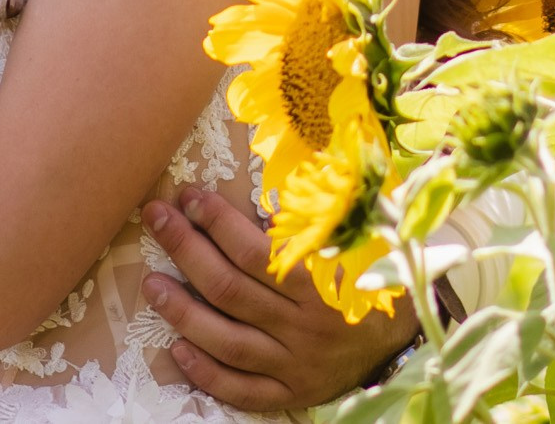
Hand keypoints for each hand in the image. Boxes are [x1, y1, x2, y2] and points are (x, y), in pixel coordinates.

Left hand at [141, 186, 418, 408]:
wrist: (404, 343)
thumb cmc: (374, 277)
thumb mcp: (364, 237)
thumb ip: (329, 209)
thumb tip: (296, 162)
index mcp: (322, 284)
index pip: (256, 252)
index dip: (217, 221)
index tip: (190, 196)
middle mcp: (305, 327)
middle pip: (231, 290)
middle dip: (186, 249)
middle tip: (157, 219)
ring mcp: (296, 365)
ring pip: (228, 341)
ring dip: (183, 311)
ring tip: (151, 284)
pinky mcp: (291, 393)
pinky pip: (242, 390)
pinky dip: (208, 372)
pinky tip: (177, 349)